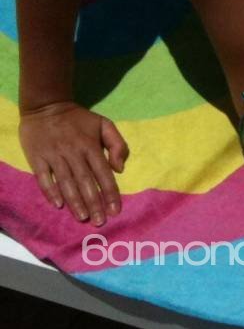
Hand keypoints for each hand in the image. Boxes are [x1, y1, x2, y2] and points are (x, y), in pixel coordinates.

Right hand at [18, 101, 127, 225]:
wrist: (47, 106)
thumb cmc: (78, 119)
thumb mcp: (104, 123)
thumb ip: (117, 143)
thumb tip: (120, 168)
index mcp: (91, 145)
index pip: (103, 173)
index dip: (110, 193)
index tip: (115, 210)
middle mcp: (74, 152)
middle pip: (86, 182)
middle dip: (94, 203)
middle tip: (100, 222)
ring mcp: (55, 156)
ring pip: (66, 183)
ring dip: (75, 202)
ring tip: (83, 218)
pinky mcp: (37, 158)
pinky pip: (44, 178)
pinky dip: (50, 191)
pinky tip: (58, 205)